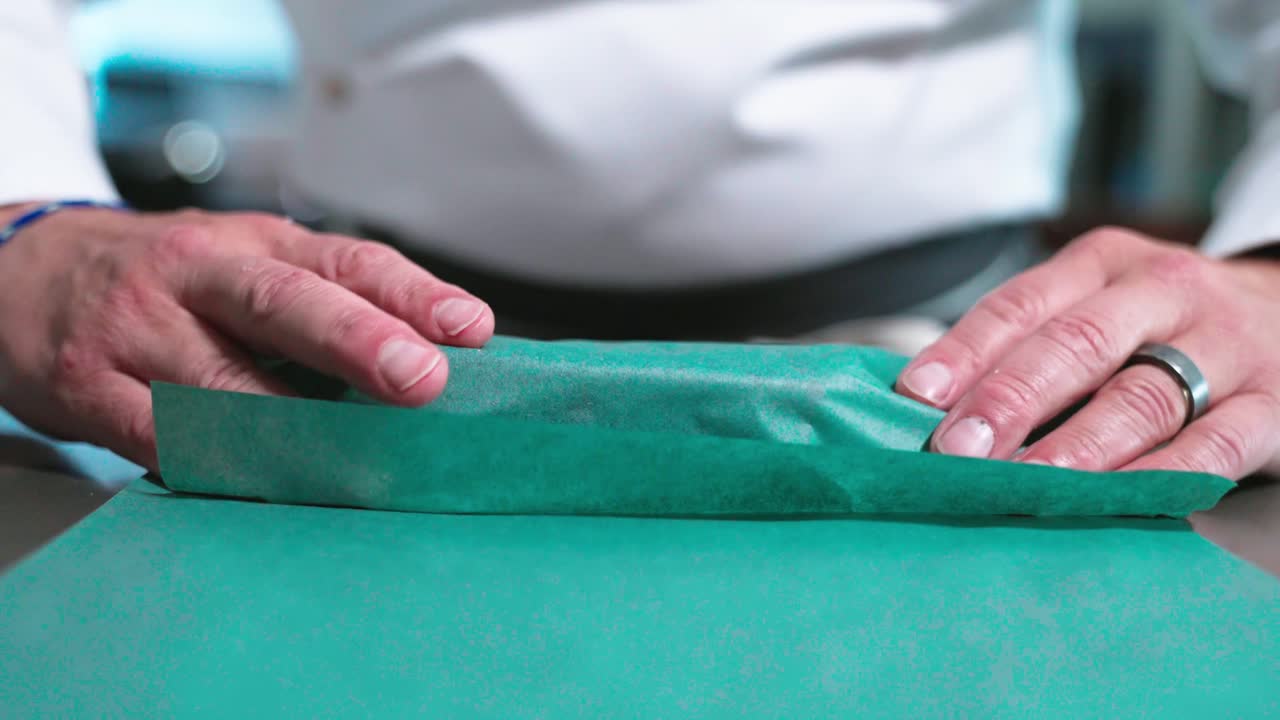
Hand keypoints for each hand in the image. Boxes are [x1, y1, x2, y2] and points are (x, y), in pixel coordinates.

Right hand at [0, 206, 493, 469]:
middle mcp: (198, 274)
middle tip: (422, 378)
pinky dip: (223, 466)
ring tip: (362, 461)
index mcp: (254, 242)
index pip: (345, 259)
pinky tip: (269, 484)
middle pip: (285, 303)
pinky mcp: (92, 386)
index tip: (470, 328)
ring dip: (300, 429)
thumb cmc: (167, 279)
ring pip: (225, 384)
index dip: (412, 293)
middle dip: (360, 341)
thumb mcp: (246, 265)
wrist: (24, 273)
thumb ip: (328, 302)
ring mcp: (140, 329)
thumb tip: (436, 358)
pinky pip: (166, 437)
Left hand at [895, 228, 1279, 479]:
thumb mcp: (1104, 302)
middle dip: (1008, 400)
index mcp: (1104, 264)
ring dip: (1073, 447)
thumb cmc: (1166, 322)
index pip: (1021, 304)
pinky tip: (1112, 502)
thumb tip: (931, 407)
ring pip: (1139, 397)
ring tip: (1024, 483)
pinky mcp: (1276, 405)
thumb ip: (1032, 342)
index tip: (916, 396)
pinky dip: (1157, 478)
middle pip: (1073, 345)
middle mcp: (1163, 293)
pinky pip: (1212, 447)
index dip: (964, 351)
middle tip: (957, 449)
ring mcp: (1226, 347)